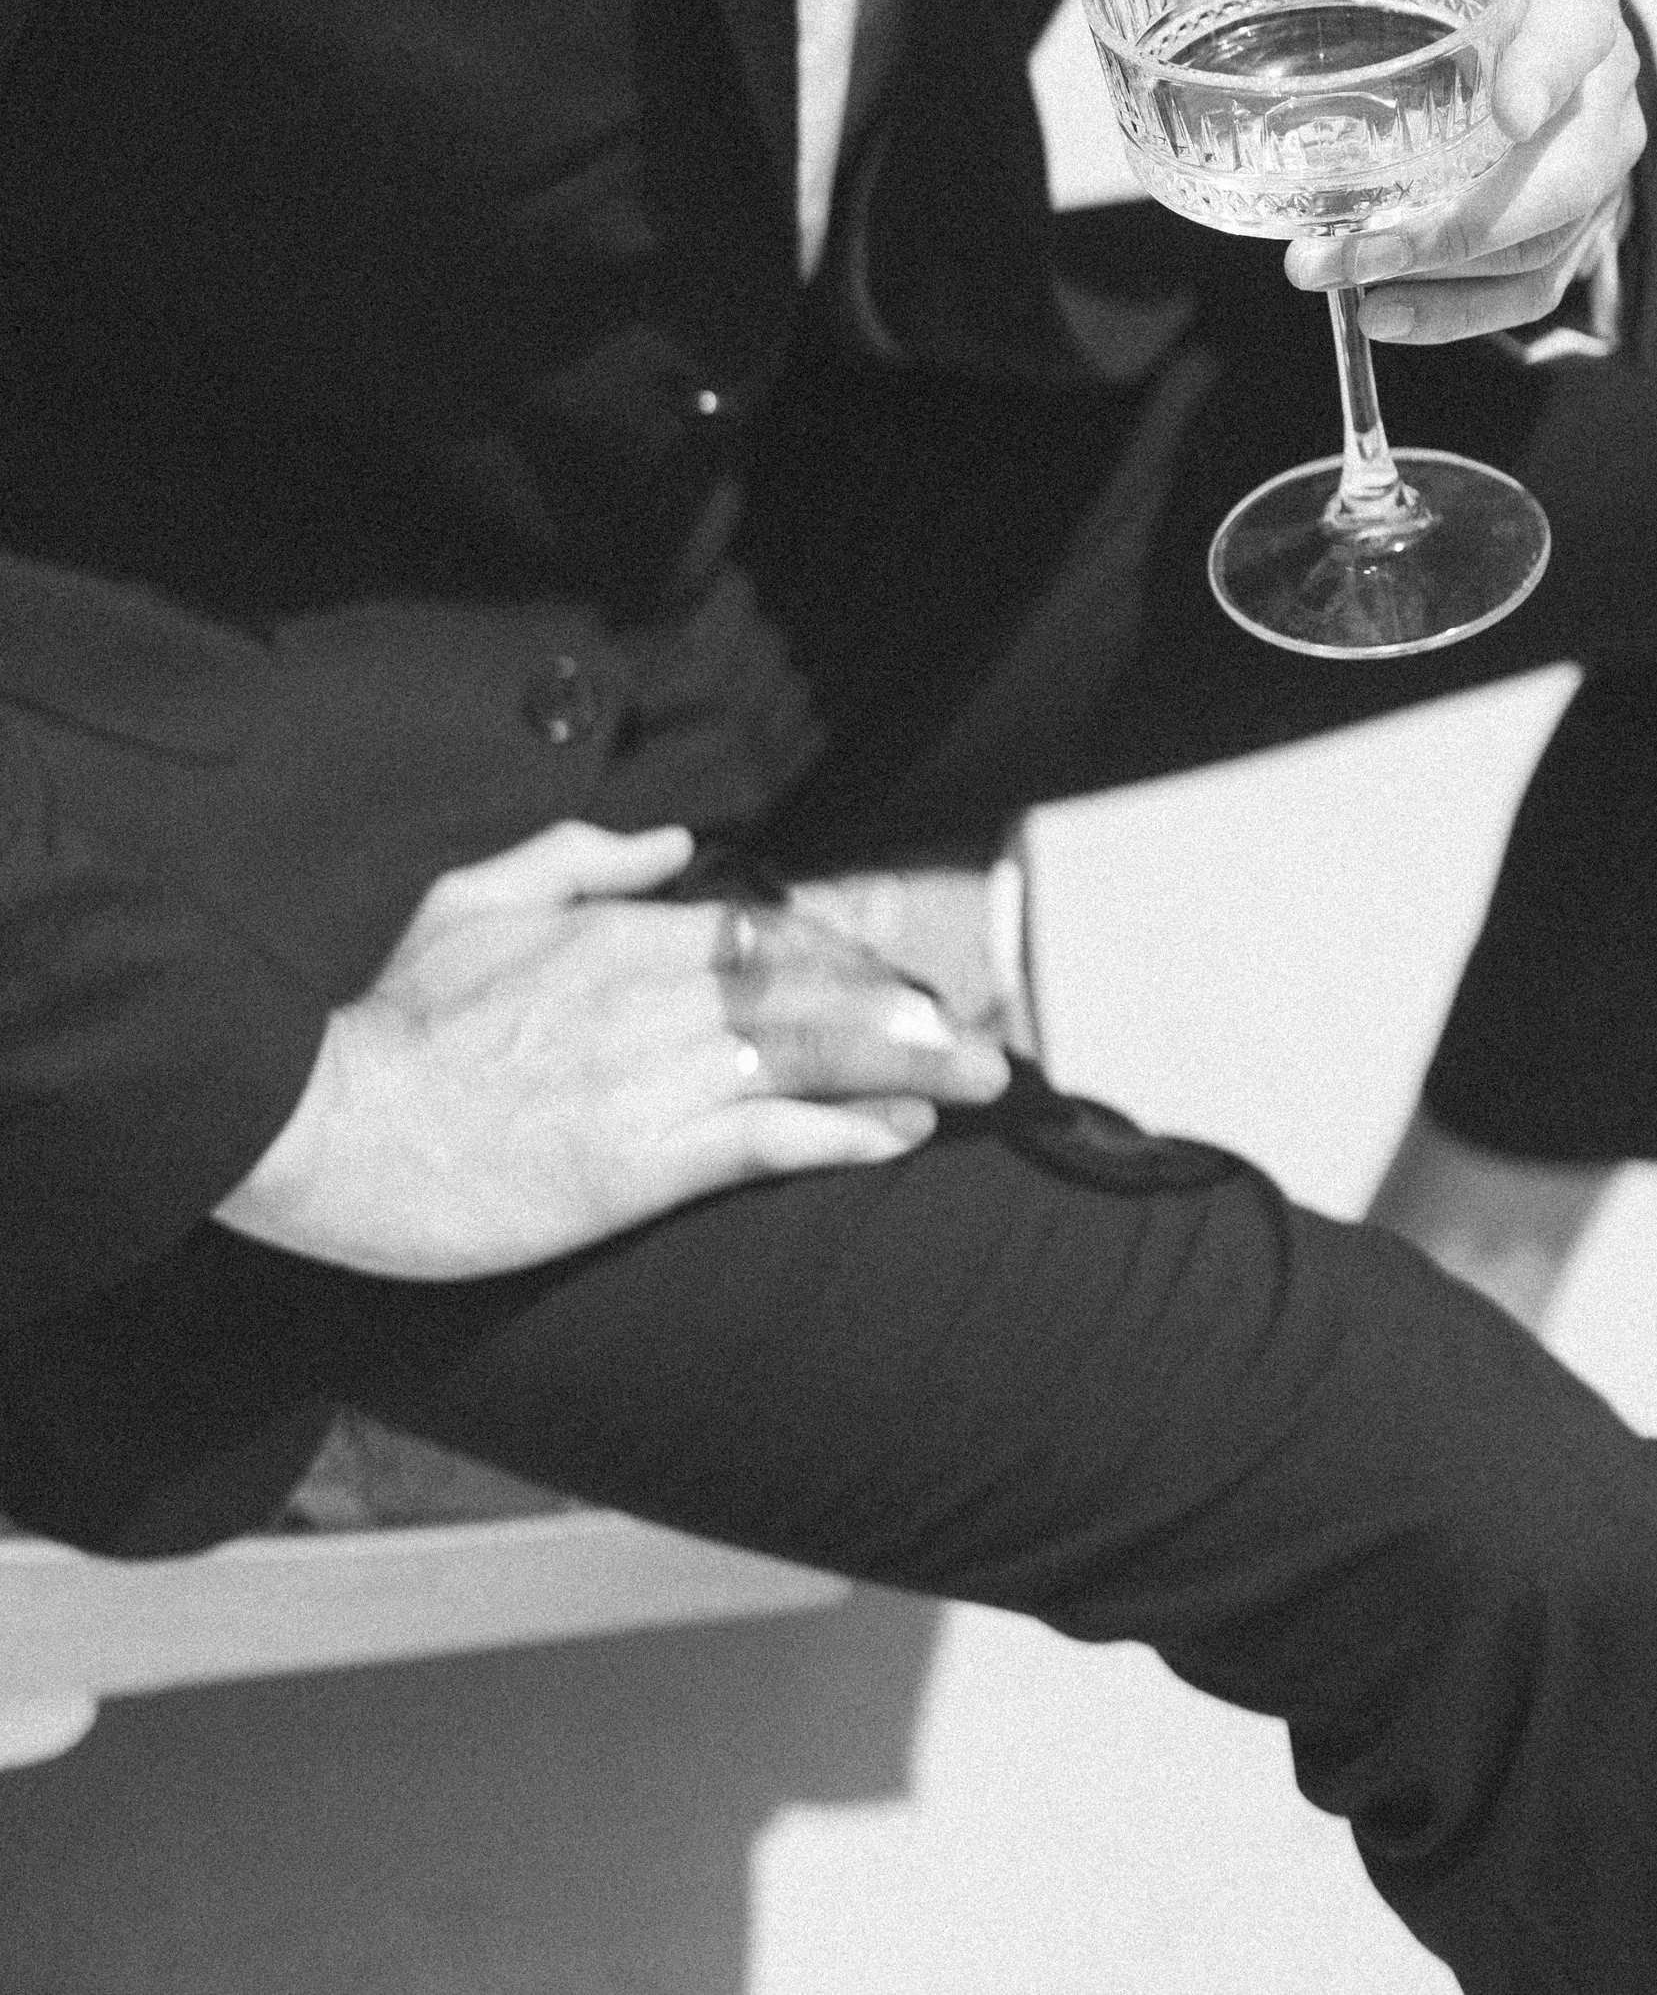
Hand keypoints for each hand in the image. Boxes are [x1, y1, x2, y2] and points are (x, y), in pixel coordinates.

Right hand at [213, 821, 1011, 1280]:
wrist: (322, 1126)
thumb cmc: (385, 1018)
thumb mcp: (473, 898)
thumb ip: (579, 860)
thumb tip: (668, 843)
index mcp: (619, 934)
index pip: (768, 936)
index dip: (847, 964)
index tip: (900, 985)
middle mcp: (654, 997)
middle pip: (814, 995)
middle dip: (909, 1016)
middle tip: (982, 1041)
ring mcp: (653, 1080)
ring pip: (810, 1060)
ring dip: (907, 1070)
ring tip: (975, 1082)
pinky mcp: (638, 1163)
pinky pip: (769, 1140)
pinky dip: (845, 1133)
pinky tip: (899, 1138)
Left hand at [1283, 0, 1645, 346]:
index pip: (1577, 27)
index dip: (1548, 72)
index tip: (1509, 114)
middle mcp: (1604, 76)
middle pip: (1571, 168)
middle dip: (1463, 223)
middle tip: (1360, 245)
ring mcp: (1596, 156)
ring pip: (1549, 239)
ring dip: (1446, 276)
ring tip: (1341, 277)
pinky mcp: (1573, 218)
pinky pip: (1535, 284)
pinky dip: (1461, 312)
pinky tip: (1383, 313)